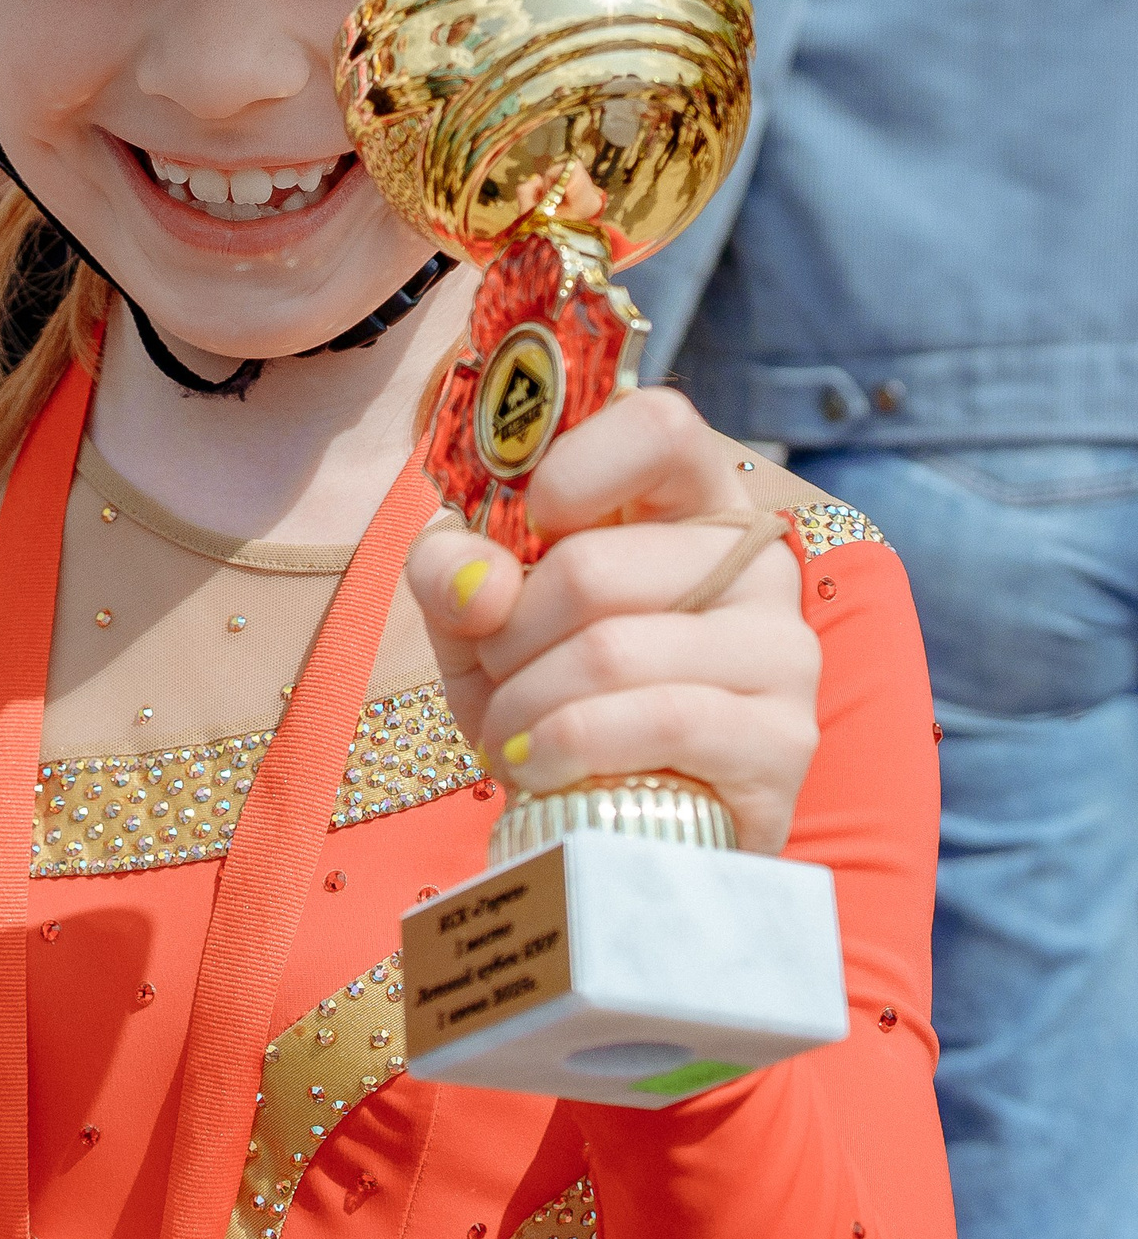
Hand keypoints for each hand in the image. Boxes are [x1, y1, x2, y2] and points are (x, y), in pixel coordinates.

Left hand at [405, 390, 819, 856]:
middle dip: (506, 637)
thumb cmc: (549, 691)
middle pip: (592, 568)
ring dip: (522, 705)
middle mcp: (754, 561)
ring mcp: (782, 650)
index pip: (659, 426)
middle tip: (496, 675)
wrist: (611, 812)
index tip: (531, 525)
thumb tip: (477, 582)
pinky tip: (538, 768)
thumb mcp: (479, 622)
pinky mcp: (783, 740)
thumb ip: (455, 573)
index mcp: (690, 502)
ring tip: (510, 733)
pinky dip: (563, 749)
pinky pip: (655, 723)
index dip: (573, 469)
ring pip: (610, 652)